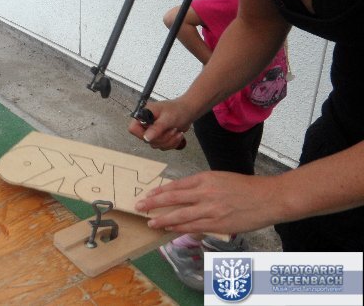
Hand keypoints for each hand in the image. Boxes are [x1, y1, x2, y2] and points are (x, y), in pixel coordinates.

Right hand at [127, 99, 192, 149]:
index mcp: (144, 115)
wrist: (188, 112)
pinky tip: (177, 134)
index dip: (142, 134)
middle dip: (162, 137)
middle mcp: (146, 124)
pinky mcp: (159, 137)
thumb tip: (146, 137)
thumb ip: (157, 128)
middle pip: (146, 140)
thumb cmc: (178, 110)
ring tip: (176, 130)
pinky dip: (172, 143)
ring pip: (155, 144)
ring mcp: (152, 131)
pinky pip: (162, 147)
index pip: (133, 129)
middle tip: (171, 129)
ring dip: (169, 140)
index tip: (155, 132)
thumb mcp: (168, 118)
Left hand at [135, 171, 280, 234]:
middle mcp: (205, 194)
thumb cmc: (244, 187)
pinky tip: (170, 229)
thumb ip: (199, 185)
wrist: (268, 198)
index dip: (159, 192)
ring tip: (151, 222)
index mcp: (205, 179)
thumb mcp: (219, 178)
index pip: (175, 186)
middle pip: (172, 199)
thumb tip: (180, 193)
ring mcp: (211, 211)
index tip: (147, 195)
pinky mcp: (218, 225)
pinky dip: (180, 228)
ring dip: (163, 220)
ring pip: (180, 216)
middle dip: (153, 204)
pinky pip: (194, 227)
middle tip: (139, 207)